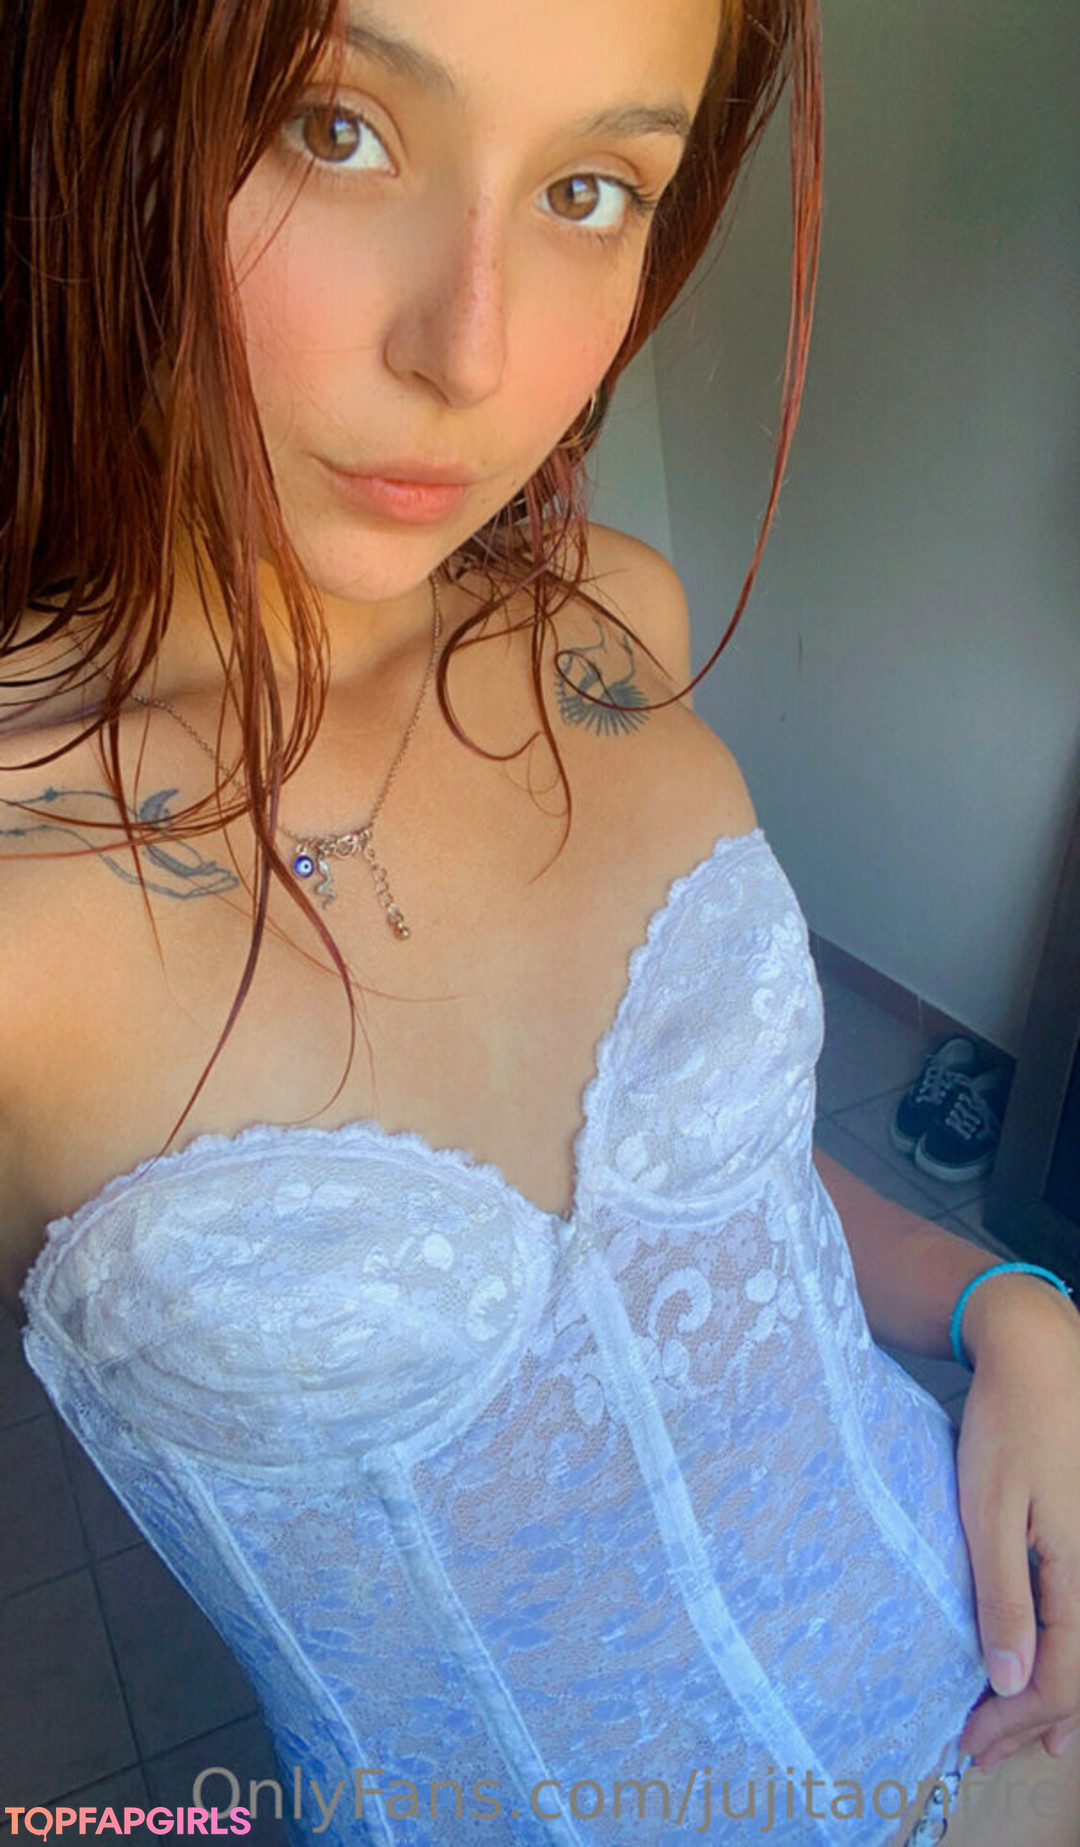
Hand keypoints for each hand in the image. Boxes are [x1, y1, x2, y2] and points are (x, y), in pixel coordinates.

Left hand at [955, 1275, 1079, 1769]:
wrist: (1040, 1352)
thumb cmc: (1008, 1423)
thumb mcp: (988, 1509)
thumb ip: (1003, 1597)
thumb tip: (1011, 1683)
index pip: (1061, 1677)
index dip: (1015, 1720)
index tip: (970, 1742)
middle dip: (1035, 1718)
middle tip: (986, 1749)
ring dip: (1061, 1692)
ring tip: (1028, 1732)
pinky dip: (1073, 1650)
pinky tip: (1053, 1662)